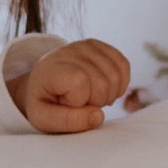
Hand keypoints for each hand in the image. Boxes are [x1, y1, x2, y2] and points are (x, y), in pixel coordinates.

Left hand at [7, 38, 130, 132]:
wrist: (44, 84)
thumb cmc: (45, 103)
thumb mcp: (45, 120)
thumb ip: (68, 121)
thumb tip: (98, 116)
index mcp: (51, 69)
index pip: (80, 82)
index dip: (79, 101)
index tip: (66, 104)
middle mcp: (69, 51)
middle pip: (103, 82)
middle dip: (97, 102)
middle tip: (81, 104)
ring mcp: (85, 45)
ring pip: (116, 75)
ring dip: (109, 94)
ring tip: (92, 98)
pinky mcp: (99, 46)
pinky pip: (123, 64)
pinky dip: (120, 83)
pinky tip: (106, 90)